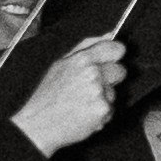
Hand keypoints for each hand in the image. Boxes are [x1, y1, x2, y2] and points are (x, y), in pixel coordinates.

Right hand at [17, 31, 126, 156]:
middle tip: (90, 88)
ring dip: (103, 98)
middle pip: (121, 70)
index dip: (116, 55)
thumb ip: (86, 46)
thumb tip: (109, 35)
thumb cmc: (48, 96)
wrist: (39, 125)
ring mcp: (99, 92)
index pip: (115, 48)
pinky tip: (84, 114)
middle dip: (110, 79)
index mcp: (82, 59)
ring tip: (81, 103)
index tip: (112, 60)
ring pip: (115, 92)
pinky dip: (101, 114)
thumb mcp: (61, 64)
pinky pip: (111, 110)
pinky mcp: (103, 110)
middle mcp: (93, 73)